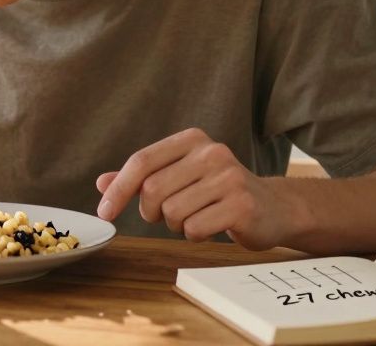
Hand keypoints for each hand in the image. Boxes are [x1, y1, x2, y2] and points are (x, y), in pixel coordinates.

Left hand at [95, 128, 291, 249]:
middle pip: (152, 189)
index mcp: (191, 140)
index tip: (104, 213)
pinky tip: (212, 226)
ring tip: (196, 217)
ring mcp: (229, 177)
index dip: (118, 190)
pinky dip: (195, 235)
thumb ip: (141, 178)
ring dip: (176, 225)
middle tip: (166, 216)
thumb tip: (102, 183)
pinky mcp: (242, 204)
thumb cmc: (218, 192)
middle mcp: (211, 152)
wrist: (274, 208)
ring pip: (172, 212)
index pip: (141, 161)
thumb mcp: (180, 176)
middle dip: (151, 212)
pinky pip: (194, 229)